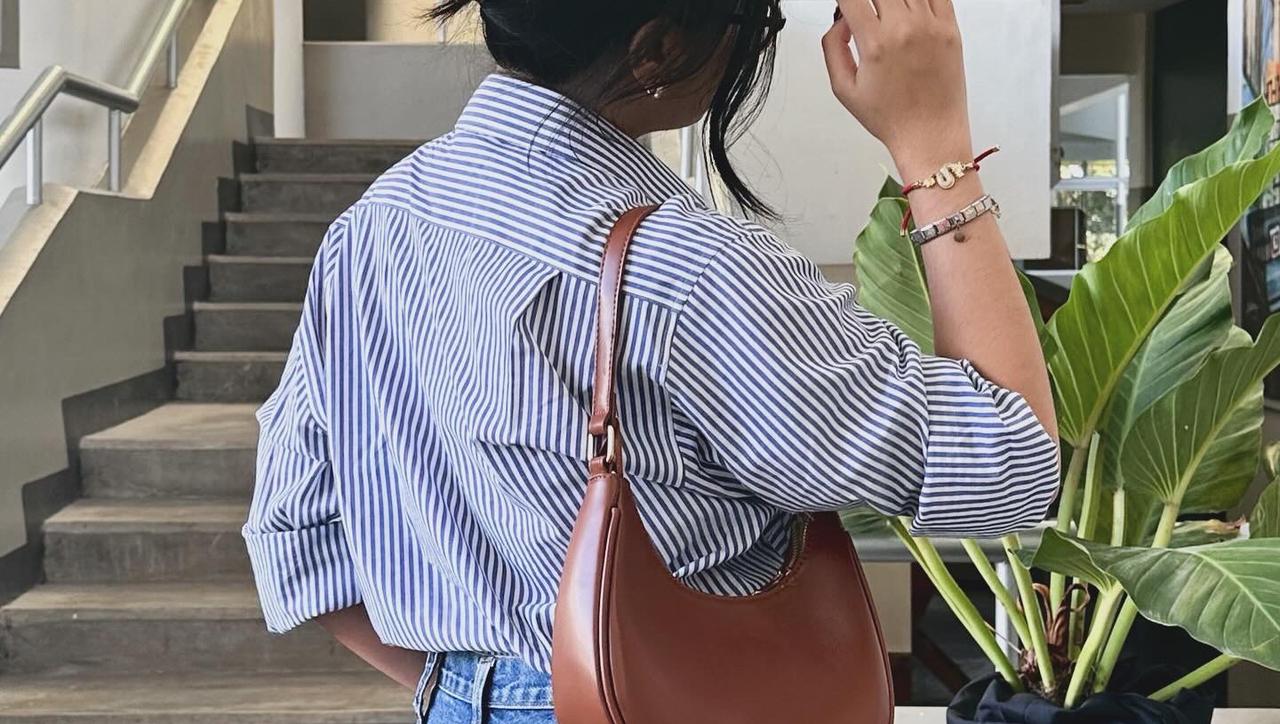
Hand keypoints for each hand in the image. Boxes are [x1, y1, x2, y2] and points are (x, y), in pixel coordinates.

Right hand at [822, 0, 973, 179]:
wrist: (930, 134)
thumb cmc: (891, 117)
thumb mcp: (844, 89)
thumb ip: (833, 48)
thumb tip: (841, 21)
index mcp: (876, 44)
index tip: (843, 4)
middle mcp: (905, 29)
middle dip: (867, 0)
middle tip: (864, 14)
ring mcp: (931, 26)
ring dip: (891, 1)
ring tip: (885, 15)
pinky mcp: (951, 29)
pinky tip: (909, 8)